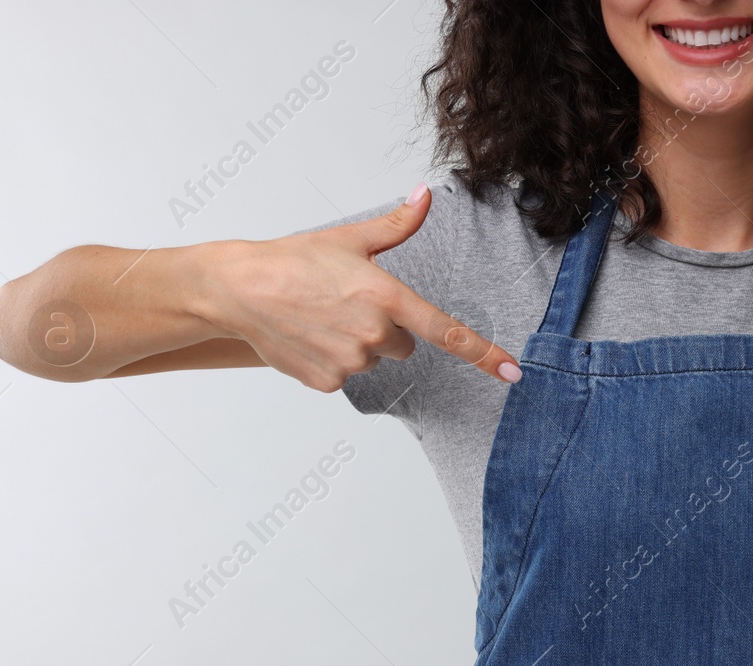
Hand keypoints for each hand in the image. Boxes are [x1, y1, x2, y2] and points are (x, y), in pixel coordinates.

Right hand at [195, 183, 519, 390]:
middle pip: (405, 344)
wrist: (239, 289)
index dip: (484, 354)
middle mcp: (374, 333)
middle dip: (385, 327)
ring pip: (375, 359)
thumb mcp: (349, 238)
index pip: (447, 331)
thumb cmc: (293, 260)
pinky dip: (332, 359)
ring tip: (322, 317)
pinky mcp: (328, 381)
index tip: (514, 373)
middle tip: (347, 304)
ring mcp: (351, 361)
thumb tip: (425, 196)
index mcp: (386, 297)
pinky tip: (309, 337)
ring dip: (357, 343)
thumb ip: (396, 225)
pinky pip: (347, 375)